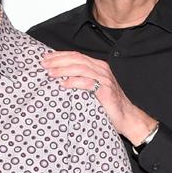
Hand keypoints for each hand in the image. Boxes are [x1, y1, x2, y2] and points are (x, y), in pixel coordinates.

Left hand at [41, 51, 157, 145]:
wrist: (127, 117)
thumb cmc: (108, 105)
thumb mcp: (94, 88)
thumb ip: (82, 80)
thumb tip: (60, 78)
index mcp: (98, 66)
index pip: (77, 55)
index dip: (60, 55)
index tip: (46, 58)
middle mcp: (102, 70)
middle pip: (77, 59)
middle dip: (58, 60)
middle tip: (44, 64)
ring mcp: (105, 79)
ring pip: (81, 68)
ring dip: (63, 70)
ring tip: (50, 73)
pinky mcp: (105, 91)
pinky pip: (87, 83)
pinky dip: (74, 82)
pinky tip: (63, 84)